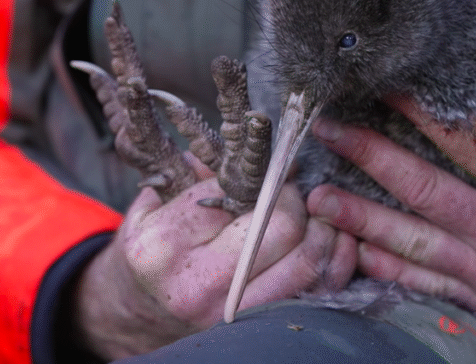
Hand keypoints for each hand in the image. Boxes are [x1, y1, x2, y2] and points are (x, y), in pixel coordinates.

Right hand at [73, 157, 356, 358]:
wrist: (140, 316)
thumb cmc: (152, 254)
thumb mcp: (151, 209)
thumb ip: (193, 176)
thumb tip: (247, 148)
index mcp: (166, 243)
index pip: (234, 193)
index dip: (264, 173)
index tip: (276, 165)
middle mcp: (200, 282)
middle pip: (280, 226)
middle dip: (295, 198)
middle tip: (292, 191)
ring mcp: (232, 312)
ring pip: (306, 261)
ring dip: (322, 229)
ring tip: (315, 213)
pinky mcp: (259, 326)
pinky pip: (318, 293)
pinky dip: (335, 261)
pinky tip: (331, 241)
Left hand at [306, 89, 475, 319]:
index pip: (459, 141)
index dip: (413, 112)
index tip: (378, 87)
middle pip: (422, 190)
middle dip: (367, 157)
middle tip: (327, 132)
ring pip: (414, 243)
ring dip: (362, 219)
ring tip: (319, 198)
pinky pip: (431, 285)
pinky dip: (391, 268)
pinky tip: (357, 250)